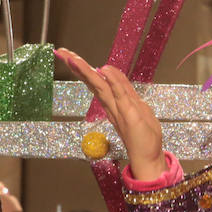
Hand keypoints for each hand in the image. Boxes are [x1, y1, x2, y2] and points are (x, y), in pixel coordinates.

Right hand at [56, 49, 164, 180]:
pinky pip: (120, 93)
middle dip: (78, 67)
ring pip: (100, 86)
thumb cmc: (145, 137)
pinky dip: (113, 81)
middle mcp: (112, 106)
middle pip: (93, 82)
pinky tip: (103, 69)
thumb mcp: (138, 109)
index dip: (84, 70)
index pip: (97, 83)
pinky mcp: (128, 113)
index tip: (71, 57)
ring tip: (72, 58)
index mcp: (113, 105)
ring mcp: (119, 110)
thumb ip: (127, 94)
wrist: (148, 159)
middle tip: (63, 53)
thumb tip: (118, 80)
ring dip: (87, 71)